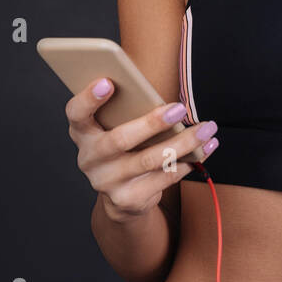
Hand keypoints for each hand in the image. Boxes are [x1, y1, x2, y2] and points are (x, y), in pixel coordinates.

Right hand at [65, 77, 218, 222]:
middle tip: (180, 108)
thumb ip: (127, 111)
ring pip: (149, 160)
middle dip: (152, 123)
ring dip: (182, 143)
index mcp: (83, 132)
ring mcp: (107, 182)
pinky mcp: (127, 200)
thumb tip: (164, 99)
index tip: (107, 82)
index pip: (76, 113)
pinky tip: (201, 152)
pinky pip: (162, 179)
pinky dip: (185, 163)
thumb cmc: (123, 146)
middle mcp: (90, 158)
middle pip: (120, 139)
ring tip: (205, 129)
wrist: (121, 196)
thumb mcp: (115, 128)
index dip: (88, 98)